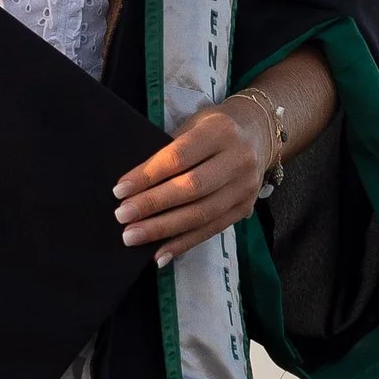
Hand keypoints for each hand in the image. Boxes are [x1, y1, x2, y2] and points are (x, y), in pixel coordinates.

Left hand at [113, 97, 270, 266]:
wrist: (258, 133)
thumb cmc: (213, 128)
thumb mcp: (193, 125)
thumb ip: (169, 151)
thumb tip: (133, 187)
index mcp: (221, 132)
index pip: (178, 157)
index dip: (148, 175)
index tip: (120, 190)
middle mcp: (238, 159)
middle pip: (191, 188)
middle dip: (153, 205)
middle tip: (122, 216)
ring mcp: (245, 187)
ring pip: (201, 214)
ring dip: (163, 229)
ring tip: (133, 236)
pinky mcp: (245, 209)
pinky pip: (210, 230)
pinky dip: (183, 244)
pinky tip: (159, 253)